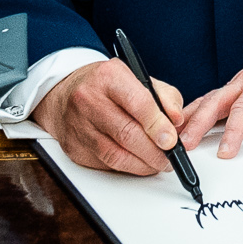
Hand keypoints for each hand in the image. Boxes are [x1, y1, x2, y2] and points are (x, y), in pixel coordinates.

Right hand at [46, 55, 191, 175]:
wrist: (65, 94)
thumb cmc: (106, 86)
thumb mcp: (138, 78)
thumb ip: (164, 97)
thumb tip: (177, 121)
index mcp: (109, 76)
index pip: (138, 103)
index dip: (158, 125)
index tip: (172, 140)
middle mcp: (89, 99)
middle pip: (127, 133)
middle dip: (154, 151)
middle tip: (170, 157)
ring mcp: (79, 125)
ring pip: (116, 155)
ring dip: (143, 164)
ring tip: (158, 163)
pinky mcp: (75, 148)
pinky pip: (106, 164)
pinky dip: (127, 167)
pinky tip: (138, 162)